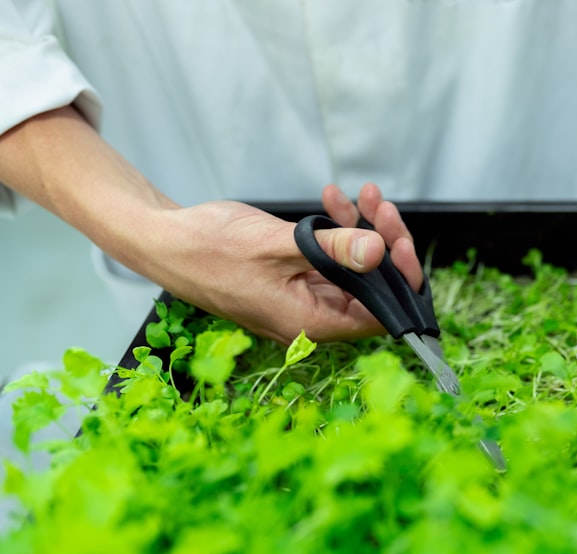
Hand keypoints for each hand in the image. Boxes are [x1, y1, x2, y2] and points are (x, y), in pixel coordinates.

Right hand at [136, 182, 422, 344]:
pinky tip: (333, 200)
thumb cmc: (209, 248)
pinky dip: (337, 231)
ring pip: (354, 270)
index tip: (400, 241)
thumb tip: (379, 253)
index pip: (380, 315)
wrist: (164, 240)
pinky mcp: (294, 280)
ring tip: (362, 195)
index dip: (399, 280)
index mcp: (311, 323)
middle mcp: (311, 318)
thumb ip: (333, 250)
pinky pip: (330, 260)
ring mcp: (303, 299)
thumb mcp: (278, 244)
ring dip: (362, 231)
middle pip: (372, 288)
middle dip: (383, 244)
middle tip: (380, 206)